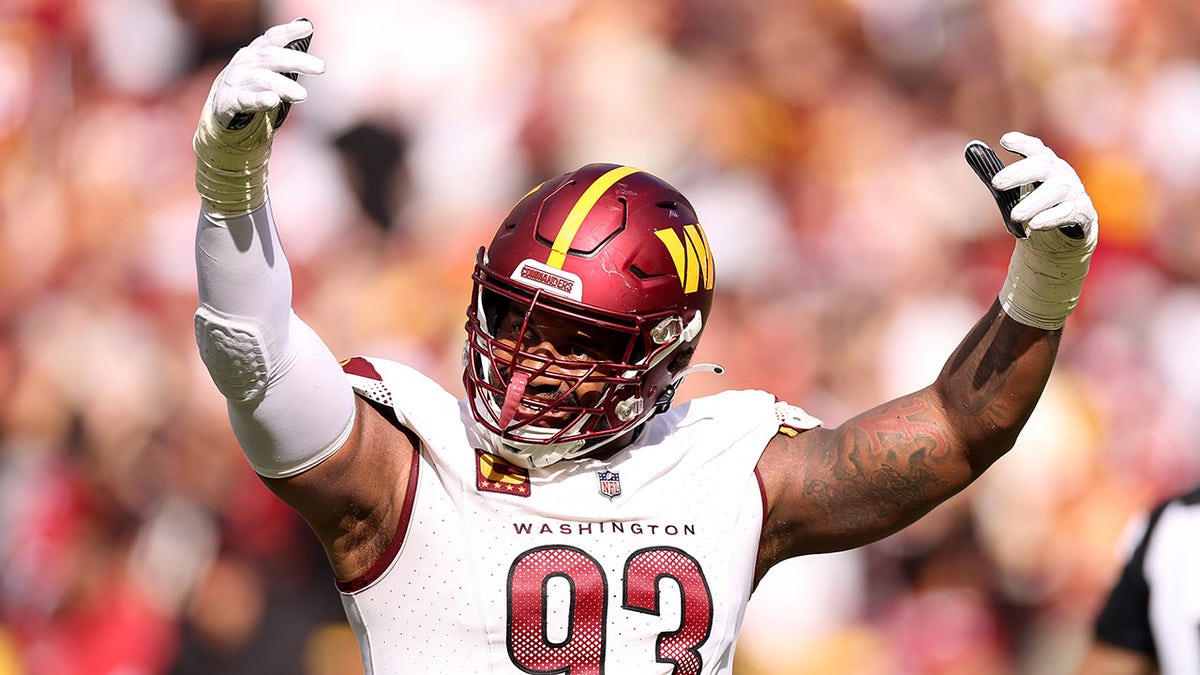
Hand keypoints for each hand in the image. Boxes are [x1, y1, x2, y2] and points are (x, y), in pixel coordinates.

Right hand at [209, 19, 324, 129]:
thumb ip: (285, 53)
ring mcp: (236, 80)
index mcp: (256, 52)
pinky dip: (259, 99)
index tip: (307, 28)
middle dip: (297, 61)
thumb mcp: (266, 66)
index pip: (272, 38)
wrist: (220, 105)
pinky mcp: (229, 100)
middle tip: (321, 68)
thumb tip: (307, 26)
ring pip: (261, 79)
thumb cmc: (252, 83)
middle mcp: (246, 62)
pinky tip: (272, 100)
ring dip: (283, 86)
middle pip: (272, 57)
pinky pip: (245, 99)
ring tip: (303, 95)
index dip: (288, 31)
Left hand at [991, 131, 1096, 243]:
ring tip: (1014, 215)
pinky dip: (1050, 218)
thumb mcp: (1021, 186)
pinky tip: (1034, 224)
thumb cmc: (1040, 198)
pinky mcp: (1081, 210)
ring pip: (1056, 190)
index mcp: (1046, 163)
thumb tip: (970, 149)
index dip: (1022, 143)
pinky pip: (1068, 212)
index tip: (1005, 140)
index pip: (1036, 148)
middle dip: (1018, 173)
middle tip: (996, 183)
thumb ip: (997, 173)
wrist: (1073, 220)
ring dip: (1033, 202)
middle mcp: (1061, 173)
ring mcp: (1074, 190)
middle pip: (1042, 166)